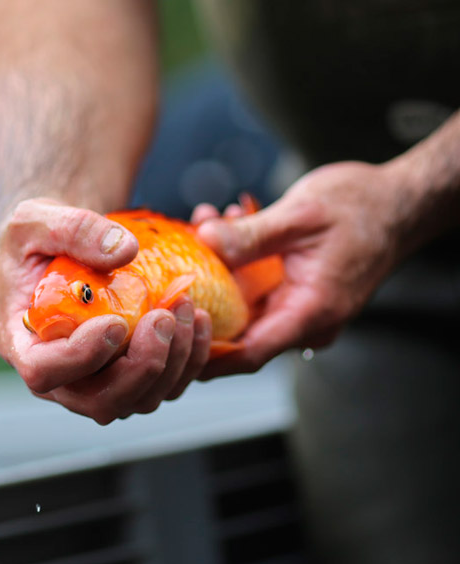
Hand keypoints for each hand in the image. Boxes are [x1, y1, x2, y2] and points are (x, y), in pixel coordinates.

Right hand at [0, 198, 211, 423]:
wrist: (58, 252)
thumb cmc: (38, 240)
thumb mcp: (36, 220)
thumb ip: (71, 229)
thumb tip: (124, 251)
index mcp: (24, 343)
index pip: (42, 372)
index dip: (81, 357)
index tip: (115, 322)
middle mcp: (61, 374)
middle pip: (100, 402)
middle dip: (141, 366)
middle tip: (164, 317)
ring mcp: (98, 379)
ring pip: (140, 400)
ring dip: (173, 363)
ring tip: (187, 308)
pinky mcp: (130, 372)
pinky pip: (165, 386)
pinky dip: (190, 361)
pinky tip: (200, 320)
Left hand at [194, 161, 406, 378]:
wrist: (399, 204)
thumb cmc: (361, 208)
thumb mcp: (301, 215)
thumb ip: (251, 234)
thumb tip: (205, 239)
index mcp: (311, 312)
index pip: (248, 354)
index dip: (205, 351)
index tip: (170, 332)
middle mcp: (305, 321)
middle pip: (239, 332)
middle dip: (204, 298)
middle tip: (177, 262)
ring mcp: (301, 310)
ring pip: (245, 307)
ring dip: (219, 271)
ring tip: (207, 225)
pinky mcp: (296, 294)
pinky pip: (257, 289)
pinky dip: (238, 263)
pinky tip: (228, 226)